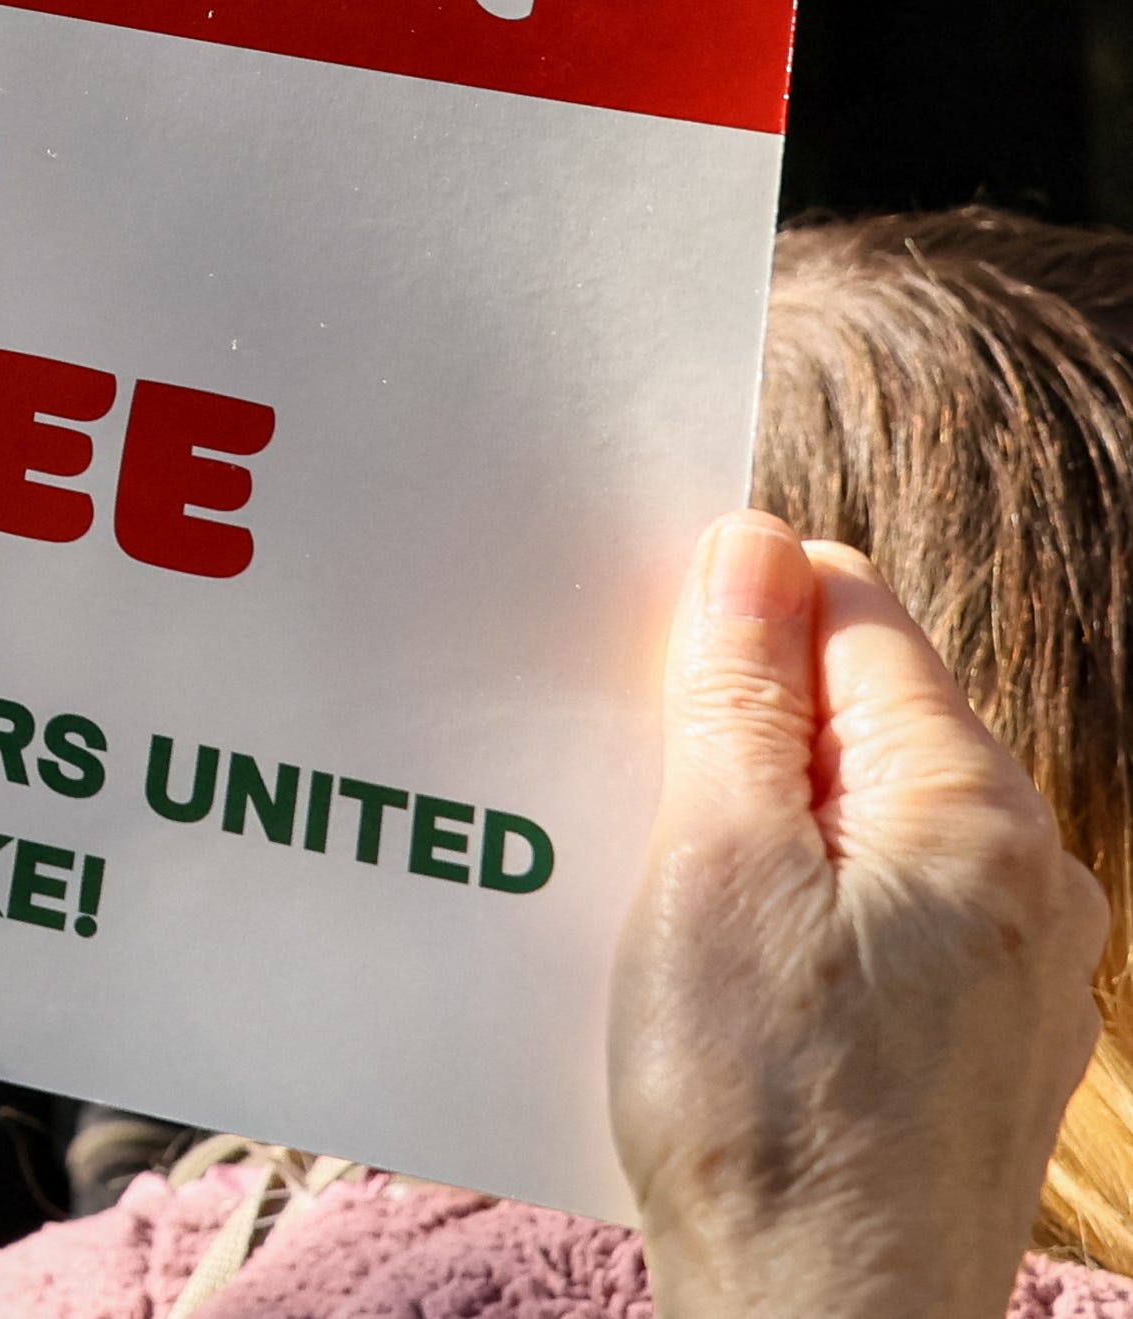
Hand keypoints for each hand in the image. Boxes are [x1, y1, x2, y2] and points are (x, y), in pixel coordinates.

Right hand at [610, 513, 1107, 1318]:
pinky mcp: (973, 1048)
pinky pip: (876, 920)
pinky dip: (790, 915)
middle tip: (626, 786)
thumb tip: (757, 544)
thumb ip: (742, 695)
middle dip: (738, 726)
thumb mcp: (718, 868)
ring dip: (755, 828)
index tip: (634, 661)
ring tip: (657, 893)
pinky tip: (713, 975)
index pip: (858, 616)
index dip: (733, 614)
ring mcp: (1015, 973)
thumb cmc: (766, 1115)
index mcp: (980, 813)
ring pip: (864, 825)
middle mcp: (1033, 878)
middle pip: (865, 721)